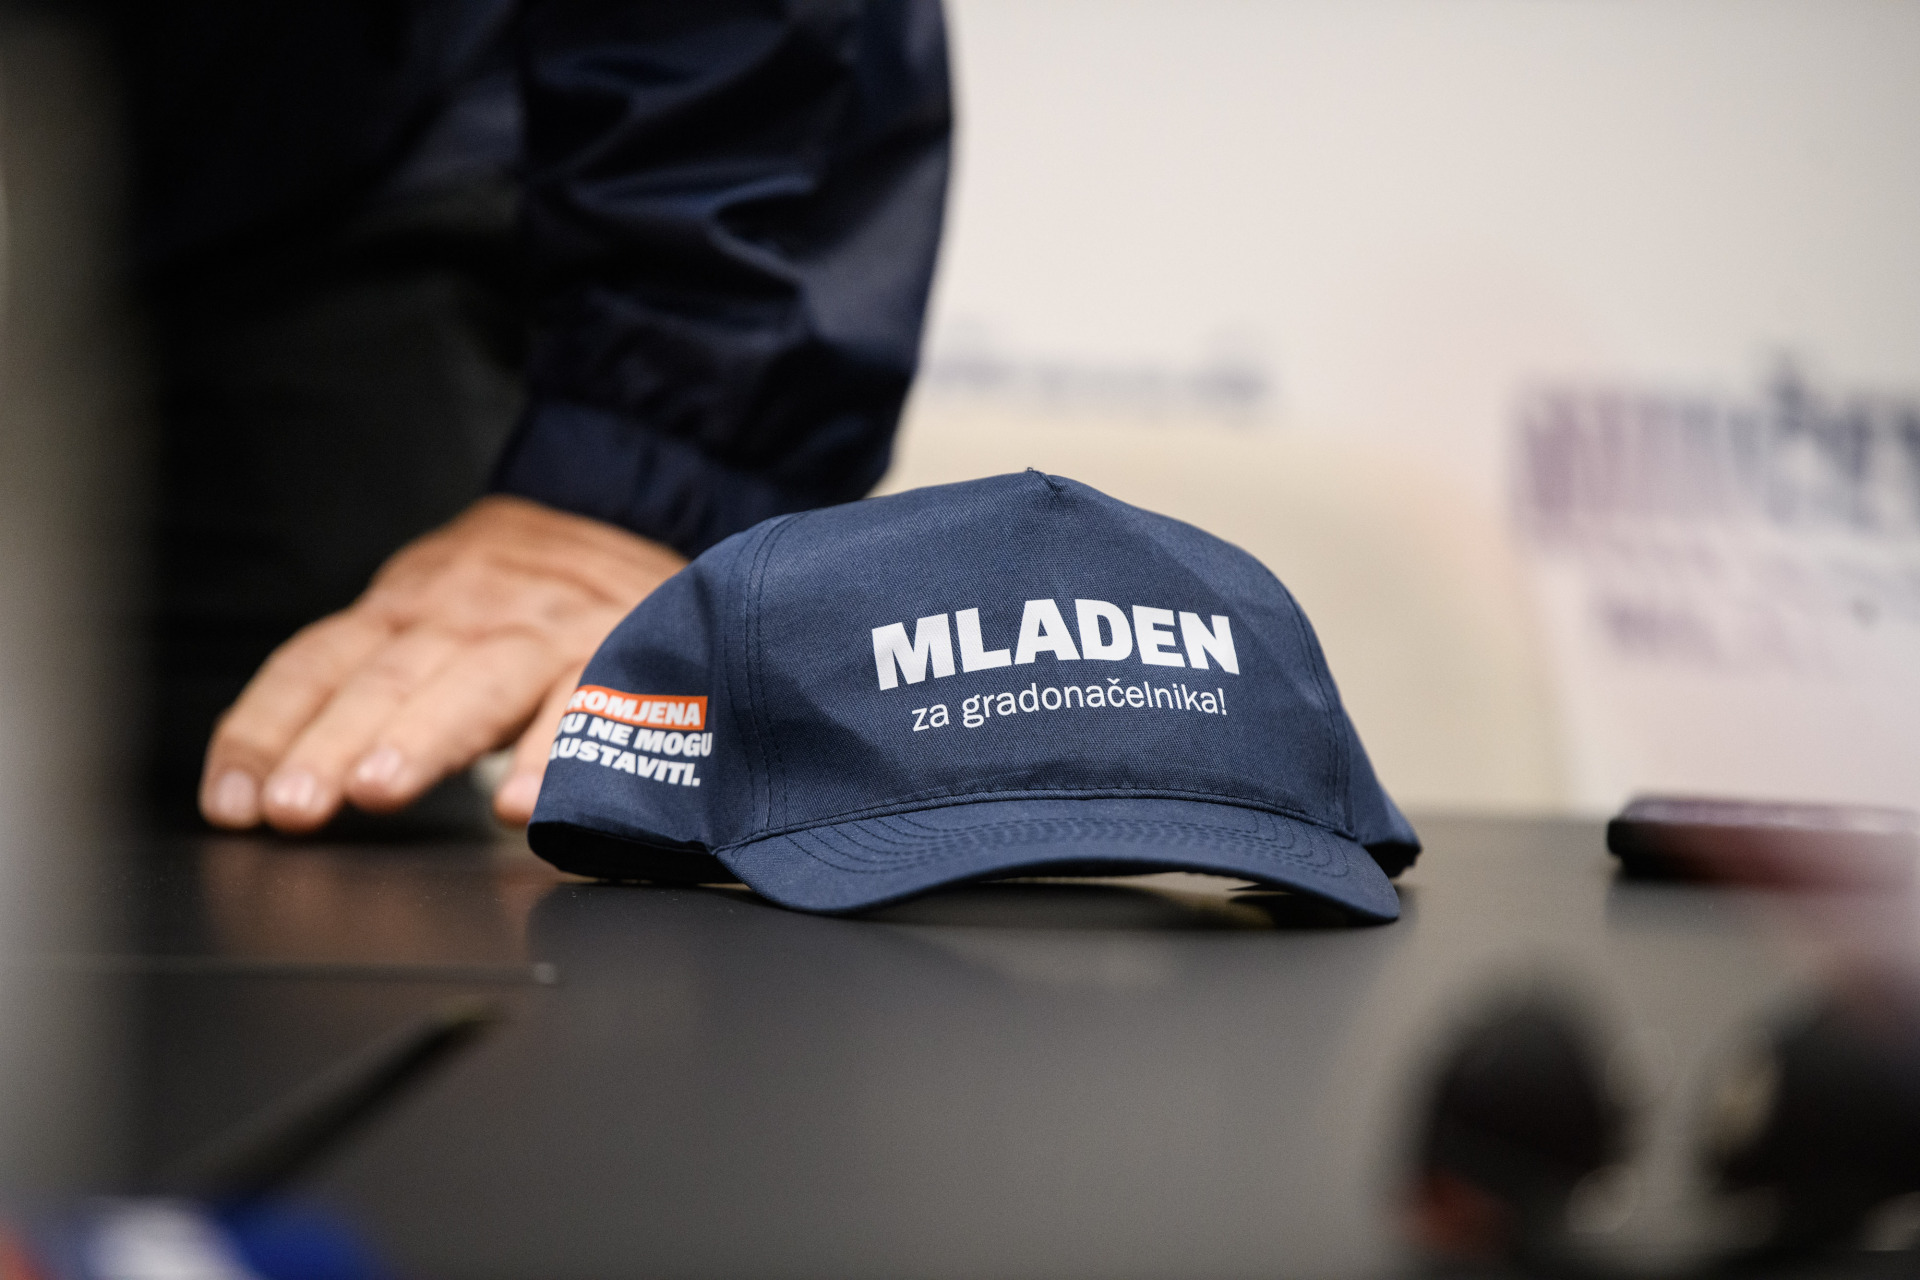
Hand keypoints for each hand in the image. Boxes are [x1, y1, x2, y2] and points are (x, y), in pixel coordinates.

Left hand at [198, 496, 685, 832]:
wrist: (638, 517)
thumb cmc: (523, 596)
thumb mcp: (439, 614)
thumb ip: (377, 683)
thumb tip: (274, 772)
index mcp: (410, 606)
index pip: (318, 663)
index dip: (268, 729)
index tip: (232, 804)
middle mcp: (470, 612)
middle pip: (388, 677)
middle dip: (332, 743)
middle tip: (294, 805)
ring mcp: (546, 630)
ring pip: (477, 682)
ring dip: (422, 738)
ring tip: (379, 788)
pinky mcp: (621, 650)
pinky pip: (586, 704)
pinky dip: (553, 755)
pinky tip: (524, 805)